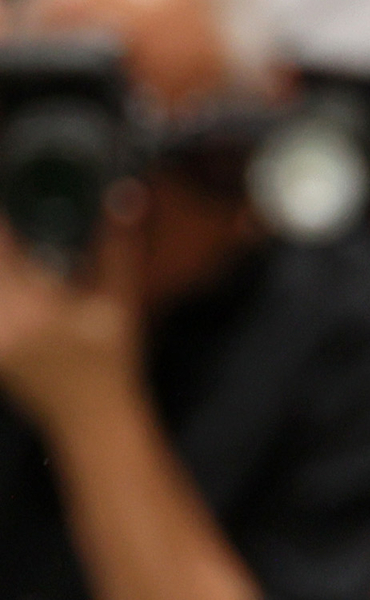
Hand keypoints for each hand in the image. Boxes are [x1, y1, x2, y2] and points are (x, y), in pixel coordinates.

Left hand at [0, 202, 143, 434]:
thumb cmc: (111, 363)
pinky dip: (3, 276)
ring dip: (5, 254)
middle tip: (17, 205)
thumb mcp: (120, 303)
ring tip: (21, 244)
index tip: (14, 179)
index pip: (1, 243)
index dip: (7, 210)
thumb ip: (118, 247)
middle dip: (7, 234)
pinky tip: (19, 272)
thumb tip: (127, 194)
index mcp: (25, 304)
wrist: (91, 420)